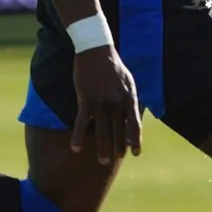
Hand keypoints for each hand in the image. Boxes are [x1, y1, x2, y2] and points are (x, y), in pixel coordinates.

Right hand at [71, 46, 142, 163]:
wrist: (96, 50)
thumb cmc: (113, 66)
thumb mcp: (129, 81)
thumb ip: (131, 100)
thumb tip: (134, 116)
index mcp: (129, 98)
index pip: (135, 125)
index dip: (136, 141)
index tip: (135, 153)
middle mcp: (116, 103)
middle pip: (119, 131)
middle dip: (119, 147)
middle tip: (117, 158)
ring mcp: (101, 102)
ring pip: (102, 131)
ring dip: (103, 148)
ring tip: (103, 161)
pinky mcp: (86, 100)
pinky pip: (82, 123)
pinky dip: (78, 136)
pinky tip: (76, 148)